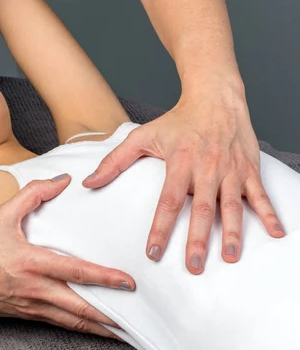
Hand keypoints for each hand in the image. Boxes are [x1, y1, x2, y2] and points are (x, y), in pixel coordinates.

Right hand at [0, 175, 134, 338]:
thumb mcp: (3, 214)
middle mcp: (35, 289)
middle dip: (111, 316)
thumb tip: (62, 181)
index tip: (128, 282)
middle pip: (80, 308)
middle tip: (136, 319)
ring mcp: (31, 306)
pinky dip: (78, 327)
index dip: (105, 278)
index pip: (76, 272)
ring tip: (122, 331)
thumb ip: (34, 193)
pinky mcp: (26, 314)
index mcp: (32, 263)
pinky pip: (58, 324)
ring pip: (72, 322)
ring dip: (98, 328)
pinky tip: (91, 327)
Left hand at [83, 86, 284, 273]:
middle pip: (201, 210)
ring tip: (228, 257)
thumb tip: (88, 182)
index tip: (152, 252)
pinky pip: (259, 194)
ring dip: (232, 233)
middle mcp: (206, 169)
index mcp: (179, 163)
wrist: (215, 97)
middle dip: (197, 240)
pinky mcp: (248, 169)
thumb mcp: (141, 136)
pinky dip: (269, 213)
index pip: (167, 202)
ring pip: (231, 206)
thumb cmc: (177, 120)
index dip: (160, 228)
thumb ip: (114, 161)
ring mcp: (229, 170)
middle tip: (192, 267)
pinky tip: (275, 233)